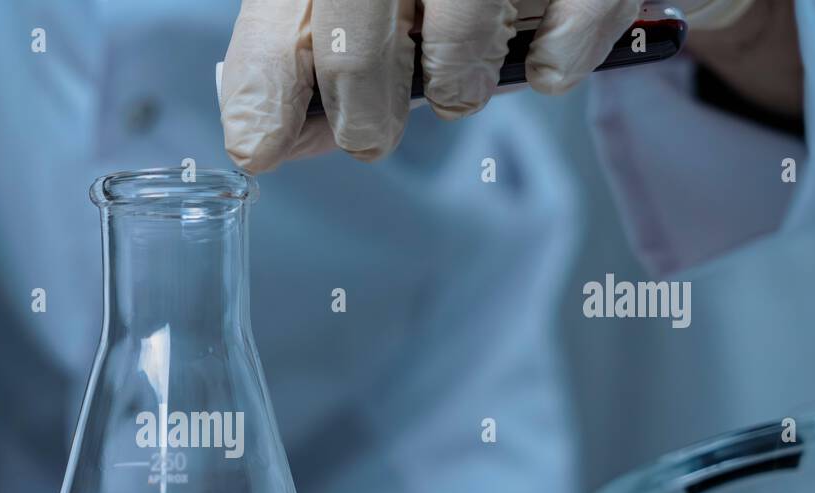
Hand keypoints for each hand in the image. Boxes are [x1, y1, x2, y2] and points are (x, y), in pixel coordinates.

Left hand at [220, 0, 641, 172]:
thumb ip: (311, 58)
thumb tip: (266, 139)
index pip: (284, 22)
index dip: (265, 91)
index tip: (257, 149)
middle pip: (358, 51)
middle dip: (362, 117)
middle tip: (371, 135)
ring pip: (457, 54)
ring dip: (455, 90)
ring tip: (459, 76)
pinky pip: (558, 54)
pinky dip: (551, 68)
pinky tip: (540, 50)